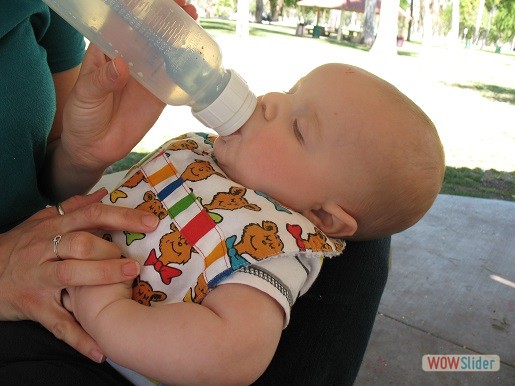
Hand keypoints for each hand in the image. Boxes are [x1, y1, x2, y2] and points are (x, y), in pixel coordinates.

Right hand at [0, 189, 157, 361]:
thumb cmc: (21, 245)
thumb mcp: (41, 220)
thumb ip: (74, 206)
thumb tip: (103, 191)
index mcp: (53, 227)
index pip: (91, 215)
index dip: (122, 217)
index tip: (151, 221)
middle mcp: (46, 249)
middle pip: (80, 244)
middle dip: (110, 250)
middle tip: (138, 260)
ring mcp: (39, 279)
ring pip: (70, 275)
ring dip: (101, 277)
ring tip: (130, 280)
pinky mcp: (34, 307)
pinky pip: (58, 324)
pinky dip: (79, 338)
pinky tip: (101, 350)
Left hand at [60, 0, 197, 173]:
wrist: (95, 149)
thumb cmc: (82, 117)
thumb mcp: (85, 96)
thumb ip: (101, 81)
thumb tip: (121, 66)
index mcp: (107, 50)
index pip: (123, 22)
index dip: (139, 8)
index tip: (155, 0)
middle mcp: (129, 58)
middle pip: (149, 32)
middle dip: (166, 17)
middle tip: (182, 7)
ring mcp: (146, 75)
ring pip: (165, 50)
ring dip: (179, 36)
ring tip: (193, 21)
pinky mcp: (159, 94)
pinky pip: (174, 77)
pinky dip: (185, 66)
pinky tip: (196, 54)